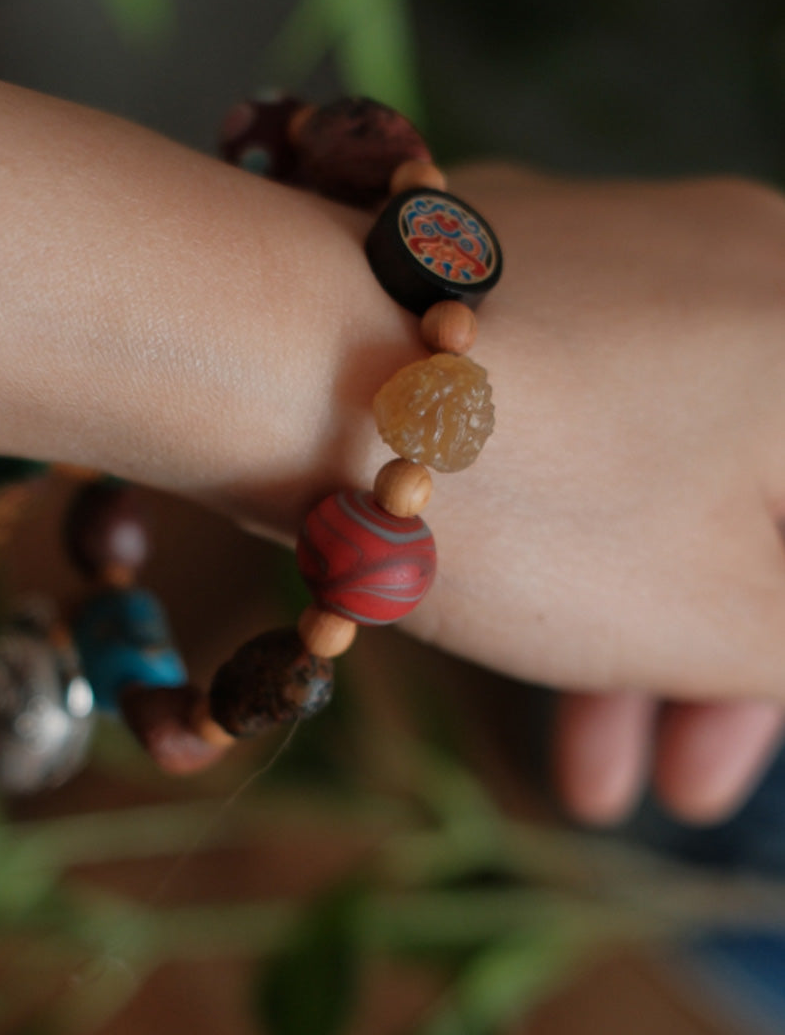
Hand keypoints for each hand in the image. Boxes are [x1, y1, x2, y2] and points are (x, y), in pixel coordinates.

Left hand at [410, 166, 784, 823]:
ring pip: (666, 470)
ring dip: (638, 619)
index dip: (779, 675)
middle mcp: (746, 270)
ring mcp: (632, 251)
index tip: (721, 755)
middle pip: (754, 508)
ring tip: (584, 763)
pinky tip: (531, 612)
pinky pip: (591, 414)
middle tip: (675, 783)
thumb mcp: (715, 611)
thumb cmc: (536, 491)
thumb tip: (779, 649)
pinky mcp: (526, 267)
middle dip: (717, 668)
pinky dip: (579, 518)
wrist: (298, 355)